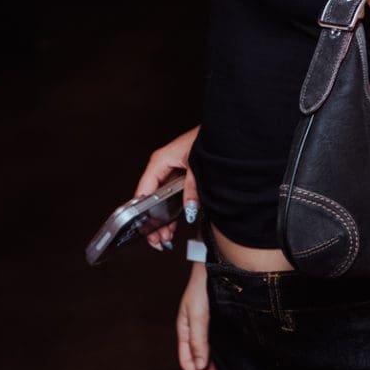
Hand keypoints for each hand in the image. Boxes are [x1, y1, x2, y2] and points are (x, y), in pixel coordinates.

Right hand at [134, 126, 199, 248]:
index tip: (145, 228)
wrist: (226, 131)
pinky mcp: (180, 174)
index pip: (144, 189)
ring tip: (165, 236)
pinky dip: (172, 211)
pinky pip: (170, 196)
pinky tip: (173, 225)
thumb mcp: (199, 167)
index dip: (143, 212)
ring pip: (160, 199)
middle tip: (157, 239)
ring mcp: (171, 170)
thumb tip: (188, 209)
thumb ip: (192, 189)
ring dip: (163, 219)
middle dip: (153, 221)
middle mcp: (163, 165)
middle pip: (151, 198)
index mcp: (161, 160)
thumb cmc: (210, 140)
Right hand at [177, 263, 215, 369]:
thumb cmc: (202, 286)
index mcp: (184, 330)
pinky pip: (215, 342)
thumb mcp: (198, 314)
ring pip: (206, 352)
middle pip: (196, 359)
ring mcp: (205, 326)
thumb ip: (198, 339)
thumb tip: (199, 366)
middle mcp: (193, 330)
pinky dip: (219, 352)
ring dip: (213, 364)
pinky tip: (229, 355)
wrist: (216, 265)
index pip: (186, 361)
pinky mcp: (216, 320)